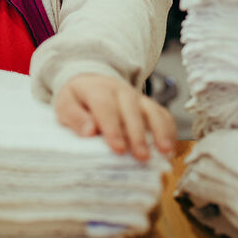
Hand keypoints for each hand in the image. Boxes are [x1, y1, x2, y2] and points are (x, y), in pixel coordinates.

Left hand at [53, 73, 176, 161]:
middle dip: (138, 135)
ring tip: (165, 152)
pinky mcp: (148, 104)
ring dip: (160, 132)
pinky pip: (163, 114)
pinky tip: (171, 149)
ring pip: (152, 111)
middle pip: (132, 110)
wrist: (91, 80)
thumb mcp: (65, 104)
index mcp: (97, 89)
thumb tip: (89, 132)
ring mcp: (137, 96)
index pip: (106, 106)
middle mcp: (120, 90)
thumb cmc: (78, 99)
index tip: (118, 148)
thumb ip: (74, 117)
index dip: (112, 128)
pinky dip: (169, 130)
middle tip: (142, 157)